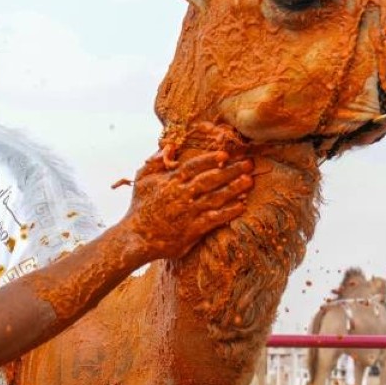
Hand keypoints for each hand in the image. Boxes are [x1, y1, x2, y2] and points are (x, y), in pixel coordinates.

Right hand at [121, 150, 252, 259]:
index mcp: (170, 182)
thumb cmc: (139, 207)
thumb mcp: (142, 180)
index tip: (225, 154)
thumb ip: (155, 162)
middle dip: (231, 171)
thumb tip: (170, 147)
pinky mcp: (193, 230)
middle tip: (249, 164)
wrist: (136, 237)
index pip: (193, 167)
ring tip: (249, 181)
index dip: (210, 160)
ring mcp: (188, 213)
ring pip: (215, 198)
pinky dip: (228, 212)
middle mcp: (182, 195)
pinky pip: (214, 219)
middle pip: (210, 180)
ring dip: (234, 189)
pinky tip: (241, 206)